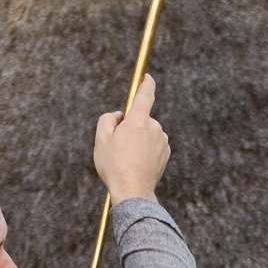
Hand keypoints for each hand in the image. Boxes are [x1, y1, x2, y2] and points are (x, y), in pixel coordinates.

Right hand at [93, 75, 169, 202]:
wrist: (132, 191)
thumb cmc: (114, 165)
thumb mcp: (101, 139)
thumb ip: (108, 119)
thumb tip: (119, 116)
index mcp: (138, 121)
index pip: (145, 95)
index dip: (146, 83)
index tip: (147, 77)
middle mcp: (154, 127)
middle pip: (140, 118)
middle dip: (129, 126)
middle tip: (118, 146)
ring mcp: (162, 140)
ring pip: (146, 132)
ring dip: (137, 139)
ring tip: (127, 158)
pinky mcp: (166, 153)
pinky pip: (153, 144)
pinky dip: (145, 150)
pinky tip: (136, 163)